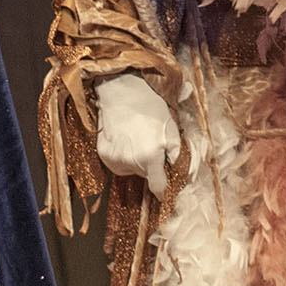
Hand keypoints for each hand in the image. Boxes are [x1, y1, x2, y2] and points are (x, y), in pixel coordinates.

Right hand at [94, 74, 179, 195]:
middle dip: (151, 165)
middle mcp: (131, 162)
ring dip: (136, 160)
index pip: (158, 187)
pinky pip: (118, 163)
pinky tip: (125, 139)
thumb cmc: (150, 108)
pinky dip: (123, 156)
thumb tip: (182, 173)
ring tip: (137, 138)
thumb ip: (177, 154)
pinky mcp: (103, 154)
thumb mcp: (171, 129)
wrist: (122, 92)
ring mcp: (114, 159)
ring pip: (131, 169)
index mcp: (151, 157)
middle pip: (145, 175)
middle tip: (152, 144)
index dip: (163, 190)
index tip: (165, 192)